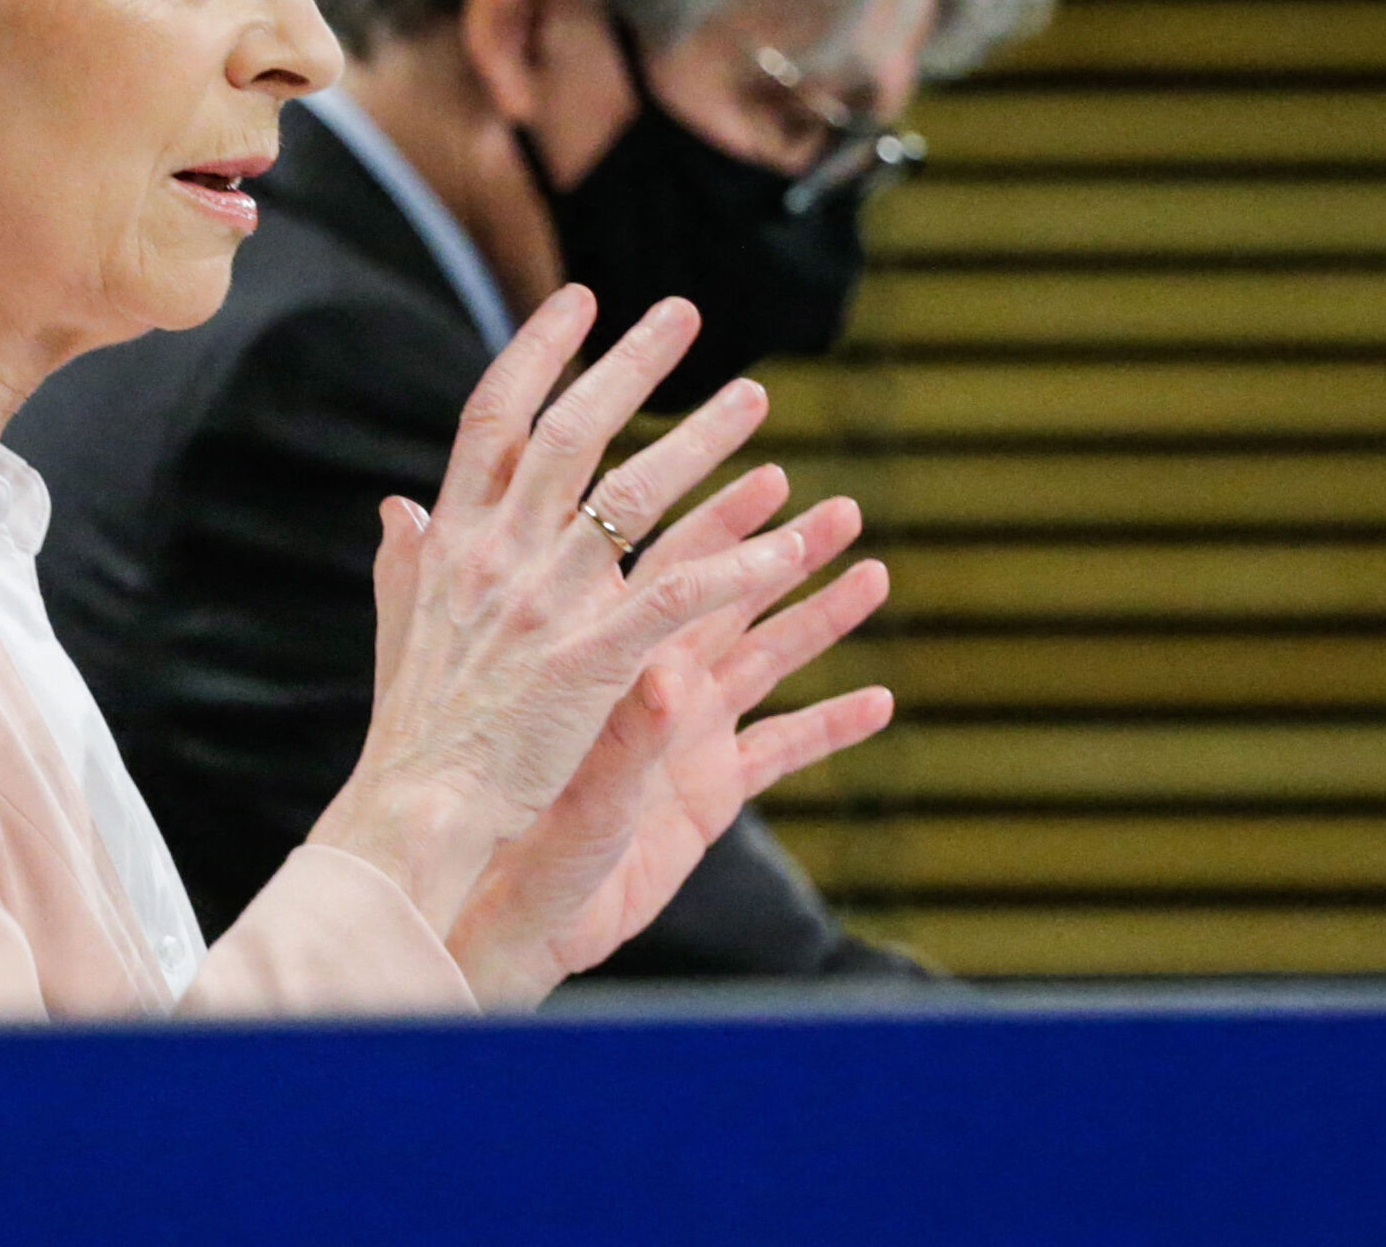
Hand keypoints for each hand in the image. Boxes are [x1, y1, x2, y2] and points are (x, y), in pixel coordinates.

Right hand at [304, 285, 821, 942]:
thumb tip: (396, 504)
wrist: (410, 831)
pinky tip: (791, 541)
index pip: (490, 423)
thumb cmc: (411, 741)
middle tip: (683, 311)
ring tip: (756, 397)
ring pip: (635, 500)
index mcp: (453, 546)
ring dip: (701, 444)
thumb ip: (407, 568)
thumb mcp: (402, 637)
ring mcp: (545, 609)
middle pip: (571, 436)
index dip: (534, 354)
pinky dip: (740, 566)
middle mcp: (496, 560)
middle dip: (628, 366)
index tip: (576, 300)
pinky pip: (682, 599)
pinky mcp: (594, 666)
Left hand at [445, 461, 894, 1005]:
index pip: (674, 570)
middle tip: (844, 510)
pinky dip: (830, 726)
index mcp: (611, 655)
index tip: (770, 476)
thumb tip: (662, 673)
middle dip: (788, 554)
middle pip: (734, 600)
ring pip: (768, 660)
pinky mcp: (711, 795)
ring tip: (874, 576)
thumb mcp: (571, 774)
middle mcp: (656, 685)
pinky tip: (879, 701)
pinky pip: (782, 751)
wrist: (506, 911)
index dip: (724, 523)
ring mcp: (689, 738)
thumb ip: (623, 729)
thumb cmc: (507, 825)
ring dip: (822, 621)